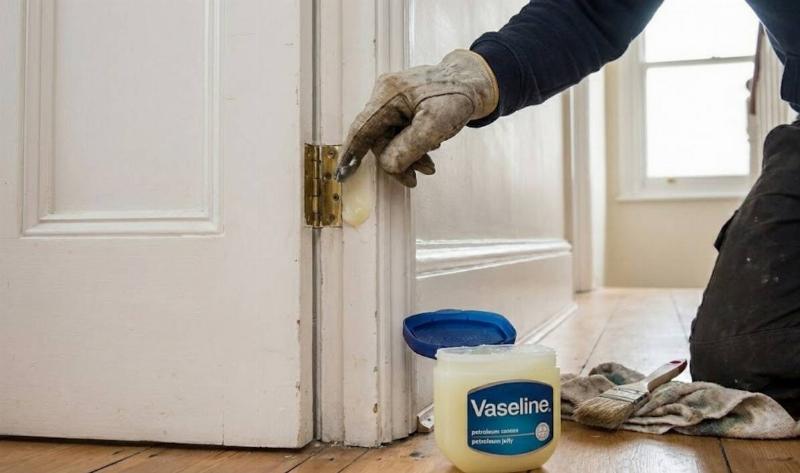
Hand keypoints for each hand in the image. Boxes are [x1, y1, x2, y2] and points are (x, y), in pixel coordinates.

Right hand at [335, 50, 497, 186]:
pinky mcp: (403, 103)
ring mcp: (393, 98)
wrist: (474, 81)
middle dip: (397, 160)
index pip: (362, 129)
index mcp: (389, 94)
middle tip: (416, 178)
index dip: (352, 154)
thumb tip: (388, 166)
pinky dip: (412, 145)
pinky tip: (429, 148)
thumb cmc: (457, 97)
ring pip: (390, 137)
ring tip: (429, 166)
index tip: (343, 175)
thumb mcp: (436, 125)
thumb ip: (409, 148)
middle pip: (379, 138)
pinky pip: (399, 131)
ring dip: (408, 155)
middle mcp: (386, 93)